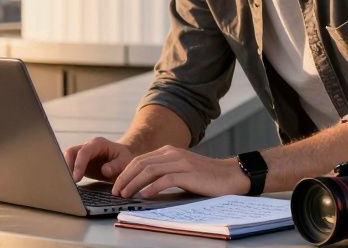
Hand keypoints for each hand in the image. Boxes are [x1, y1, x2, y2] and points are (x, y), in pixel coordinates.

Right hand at [64, 136, 136, 181]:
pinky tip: (70, 185)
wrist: (124, 161)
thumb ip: (116, 165)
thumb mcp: (126, 162)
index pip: (84, 152)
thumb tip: (104, 170)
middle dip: (67, 166)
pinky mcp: (80, 163)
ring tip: (68, 185)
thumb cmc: (125, 160)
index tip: (76, 178)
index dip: (79, 164)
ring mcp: (83, 154)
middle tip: (68, 183)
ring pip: (68, 158)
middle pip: (71, 152)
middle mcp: (88, 146)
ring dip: (66, 171)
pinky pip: (70, 166)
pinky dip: (68, 174)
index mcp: (98, 144)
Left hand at [110, 145, 250, 198]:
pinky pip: (165, 179)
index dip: (125, 172)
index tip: (116, 184)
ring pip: (149, 170)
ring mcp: (181, 162)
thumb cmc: (206, 177)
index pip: (140, 160)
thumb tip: (143, 184)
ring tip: (125, 194)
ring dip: (134, 183)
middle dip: (125, 177)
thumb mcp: (182, 169)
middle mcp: (172, 154)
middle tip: (116, 191)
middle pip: (140, 163)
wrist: (231, 175)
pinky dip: (152, 187)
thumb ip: (165, 171)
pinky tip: (144, 195)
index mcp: (169, 151)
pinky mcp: (189, 173)